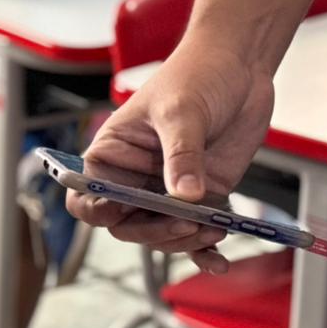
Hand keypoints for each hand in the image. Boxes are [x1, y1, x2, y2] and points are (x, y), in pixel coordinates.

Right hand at [69, 39, 274, 273]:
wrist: (240, 66)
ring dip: (184, 241)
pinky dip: (206, 251)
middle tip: (185, 222)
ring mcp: (167, 193)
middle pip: (126, 225)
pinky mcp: (200, 198)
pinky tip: (219, 261)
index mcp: (110, 157)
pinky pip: (196, 234)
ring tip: (213, 230)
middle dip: (155, 230)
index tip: (120, 209)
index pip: (86, 197)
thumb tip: (186, 196)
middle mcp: (133, 180)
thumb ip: (182, 153)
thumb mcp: (182, 110)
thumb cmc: (196, 75)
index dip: (97, 210)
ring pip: (161, 235)